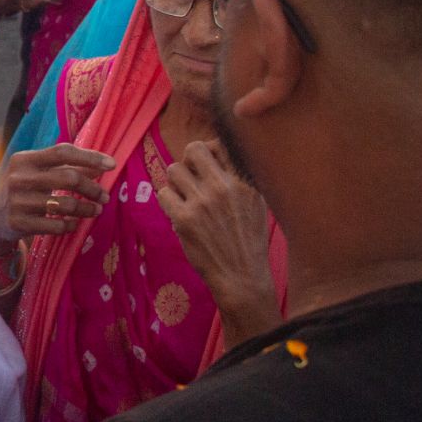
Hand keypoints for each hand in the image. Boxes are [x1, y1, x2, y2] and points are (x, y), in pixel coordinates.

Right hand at [0, 142, 116, 246]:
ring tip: (95, 210)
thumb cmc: (21, 190)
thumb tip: (99, 167)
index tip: (111, 164)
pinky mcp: (19, 223)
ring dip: (86, 209)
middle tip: (104, 196)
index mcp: (25, 159)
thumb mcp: (36, 173)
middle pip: (68, 178)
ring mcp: (18, 201)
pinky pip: (56, 226)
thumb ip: (63, 167)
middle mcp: (20, 178)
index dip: (89, 157)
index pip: (62, 152)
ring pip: (65, 204)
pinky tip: (74, 224)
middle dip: (92, 188)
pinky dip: (71, 225)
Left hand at [156, 141, 280, 342]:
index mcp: (244, 181)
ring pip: (173, 170)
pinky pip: (163, 192)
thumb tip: (218, 151)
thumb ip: (240, 176)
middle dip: (189, 161)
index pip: (219, 145)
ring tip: (186, 198)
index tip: (208, 166)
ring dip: (176, 183)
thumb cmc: (248, 240)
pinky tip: (179, 212)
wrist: (241, 276)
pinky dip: (168, 201)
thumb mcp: (257, 202)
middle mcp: (223, 187)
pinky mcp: (184, 218)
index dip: (209, 152)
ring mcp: (202, 202)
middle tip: (192, 178)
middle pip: (193, 149)